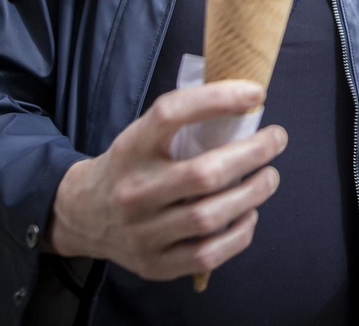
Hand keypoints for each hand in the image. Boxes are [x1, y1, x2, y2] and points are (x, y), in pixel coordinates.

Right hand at [46, 81, 286, 280]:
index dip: (216, 99)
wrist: (81, 215)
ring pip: (209, 216)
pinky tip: (249, 215)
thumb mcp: (142, 136)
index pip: (171, 114)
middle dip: (252, 154)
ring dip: (252, 194)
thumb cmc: (129, 166)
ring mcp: (142, 233)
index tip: (255, 93)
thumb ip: (182, 123)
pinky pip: (207, 254)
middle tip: (277, 139)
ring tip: (269, 177)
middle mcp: (133, 191)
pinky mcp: (153, 265)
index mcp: (130, 148)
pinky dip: (239, 235)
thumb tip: (246, 102)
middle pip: (203, 174)